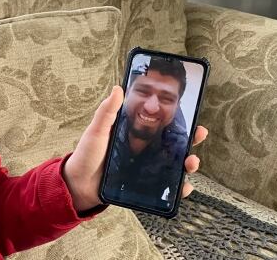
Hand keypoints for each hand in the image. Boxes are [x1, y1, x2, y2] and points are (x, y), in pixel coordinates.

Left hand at [62, 85, 208, 211]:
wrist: (78, 185)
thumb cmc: (87, 154)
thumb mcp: (97, 131)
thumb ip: (107, 112)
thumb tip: (118, 88)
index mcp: (135, 134)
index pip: (161, 124)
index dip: (179, 120)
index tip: (193, 114)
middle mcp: (144, 150)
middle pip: (174, 144)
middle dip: (191, 140)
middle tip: (198, 135)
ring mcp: (146, 168)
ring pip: (174, 166)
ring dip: (188, 164)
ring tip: (191, 163)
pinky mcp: (145, 186)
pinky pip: (167, 188)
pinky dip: (179, 189)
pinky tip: (184, 187)